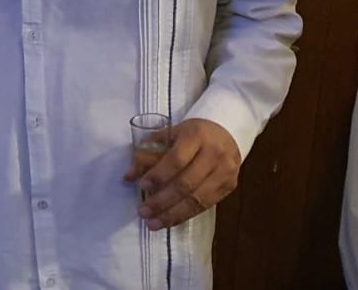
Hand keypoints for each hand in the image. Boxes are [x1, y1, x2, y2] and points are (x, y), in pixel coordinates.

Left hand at [122, 118, 239, 230]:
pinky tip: (170, 220)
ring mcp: (225, 172)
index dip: (158, 175)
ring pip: (197, 199)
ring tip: (153, 223)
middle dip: (162, 201)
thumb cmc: (191, 134)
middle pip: (186, 184)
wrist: (226, 133)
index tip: (142, 186)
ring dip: (173, 214)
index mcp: (196, 136)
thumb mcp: (168, 135)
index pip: (176, 160)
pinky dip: (186, 214)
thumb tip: (128, 177)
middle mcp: (214, 155)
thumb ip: (147, 153)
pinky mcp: (229, 186)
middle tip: (143, 212)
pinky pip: (206, 205)